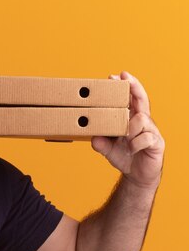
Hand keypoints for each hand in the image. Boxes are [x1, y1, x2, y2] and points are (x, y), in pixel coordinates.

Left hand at [91, 71, 164, 188]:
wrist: (138, 175)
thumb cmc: (124, 156)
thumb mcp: (107, 149)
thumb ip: (100, 143)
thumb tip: (93, 137)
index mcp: (131, 118)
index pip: (131, 98)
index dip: (126, 86)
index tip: (116, 75)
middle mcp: (143, 121)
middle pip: (141, 99)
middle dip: (133, 87)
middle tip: (124, 77)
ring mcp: (151, 131)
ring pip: (141, 119)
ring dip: (130, 127)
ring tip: (125, 139)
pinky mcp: (157, 143)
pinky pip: (146, 138)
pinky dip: (136, 143)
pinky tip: (132, 148)